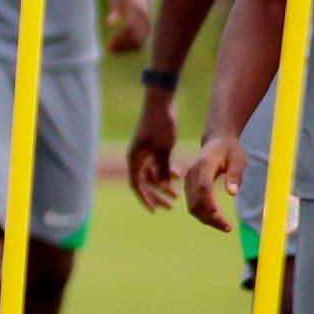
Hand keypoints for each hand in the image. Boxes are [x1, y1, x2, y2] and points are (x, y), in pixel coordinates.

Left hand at [106, 0, 152, 53]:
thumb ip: (113, 11)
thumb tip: (109, 23)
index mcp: (137, 9)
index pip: (129, 27)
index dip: (119, 37)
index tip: (108, 43)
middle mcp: (145, 19)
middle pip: (135, 37)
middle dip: (122, 45)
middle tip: (109, 48)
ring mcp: (148, 25)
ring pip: (139, 42)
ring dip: (126, 48)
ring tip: (111, 50)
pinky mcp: (147, 31)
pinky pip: (141, 43)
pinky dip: (130, 48)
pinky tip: (118, 49)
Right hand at [127, 90, 179, 210]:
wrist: (160, 103)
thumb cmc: (160, 125)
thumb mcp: (163, 149)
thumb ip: (163, 169)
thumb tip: (164, 187)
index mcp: (134, 159)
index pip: (136, 185)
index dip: (145, 199)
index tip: (154, 210)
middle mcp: (137, 158)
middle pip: (145, 183)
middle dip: (157, 195)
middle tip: (170, 206)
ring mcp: (144, 153)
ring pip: (152, 175)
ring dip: (164, 185)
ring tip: (177, 194)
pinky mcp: (152, 148)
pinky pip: (157, 165)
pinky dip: (166, 172)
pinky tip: (179, 176)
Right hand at [184, 134, 244, 231]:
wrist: (216, 141)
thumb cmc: (230, 150)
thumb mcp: (238, 158)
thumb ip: (235, 174)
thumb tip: (233, 193)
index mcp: (205, 164)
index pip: (204, 187)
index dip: (210, 204)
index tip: (221, 218)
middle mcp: (192, 174)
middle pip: (195, 201)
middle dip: (210, 218)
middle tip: (228, 228)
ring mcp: (188, 180)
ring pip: (192, 206)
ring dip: (206, 219)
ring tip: (224, 226)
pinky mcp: (188, 186)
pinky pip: (192, 204)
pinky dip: (203, 215)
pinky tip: (216, 219)